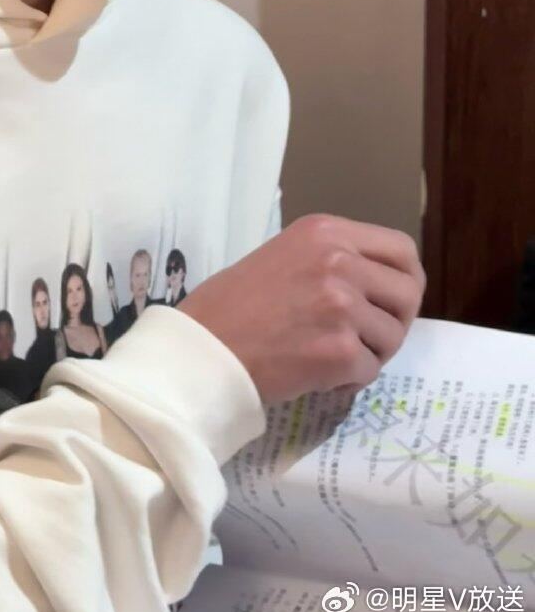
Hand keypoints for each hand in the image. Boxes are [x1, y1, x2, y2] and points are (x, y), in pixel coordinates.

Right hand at [176, 212, 426, 404]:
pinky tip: (317, 374)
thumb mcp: (286, 256)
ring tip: (328, 355)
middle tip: (364, 336)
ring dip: (369, 353)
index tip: (389, 301)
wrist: (204, 347)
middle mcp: (339, 260)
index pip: (401, 249)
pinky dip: (349, 380)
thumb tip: (380, 285)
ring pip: (393, 336)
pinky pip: (371, 370)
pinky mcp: (341, 350)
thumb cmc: (234, 304)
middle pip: (409, 292)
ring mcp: (342, 305)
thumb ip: (333, 260)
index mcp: (325, 231)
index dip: (404, 279)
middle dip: (394, 320)